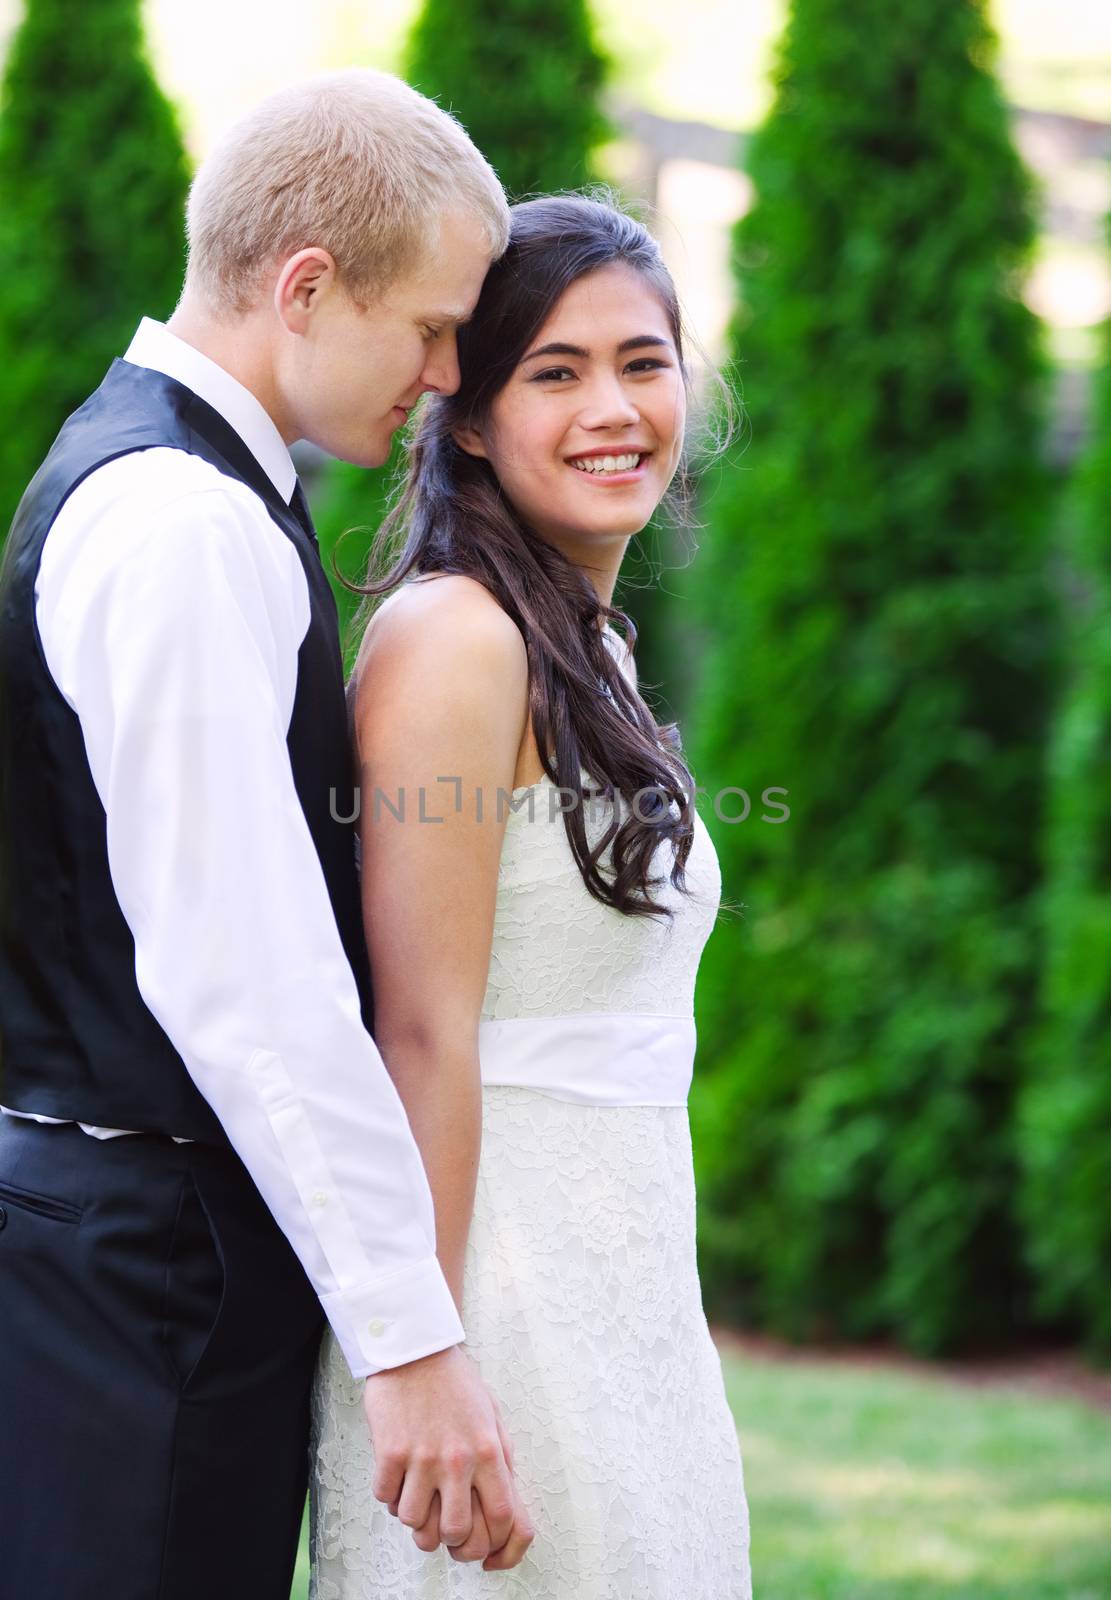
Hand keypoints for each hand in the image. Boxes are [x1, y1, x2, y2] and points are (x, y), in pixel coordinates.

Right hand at [363, 1345, 530, 1564]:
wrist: (415, 1348)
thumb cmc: (455, 1383)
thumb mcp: (491, 1417)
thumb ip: (500, 1460)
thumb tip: (505, 1505)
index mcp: (488, 1450)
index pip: (503, 1518)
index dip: (496, 1543)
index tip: (486, 1545)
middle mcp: (457, 1458)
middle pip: (458, 1534)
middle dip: (452, 1542)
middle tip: (445, 1527)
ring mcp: (421, 1457)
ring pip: (416, 1524)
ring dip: (416, 1519)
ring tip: (417, 1498)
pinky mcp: (390, 1452)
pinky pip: (386, 1499)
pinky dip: (390, 1496)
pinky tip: (397, 1477)